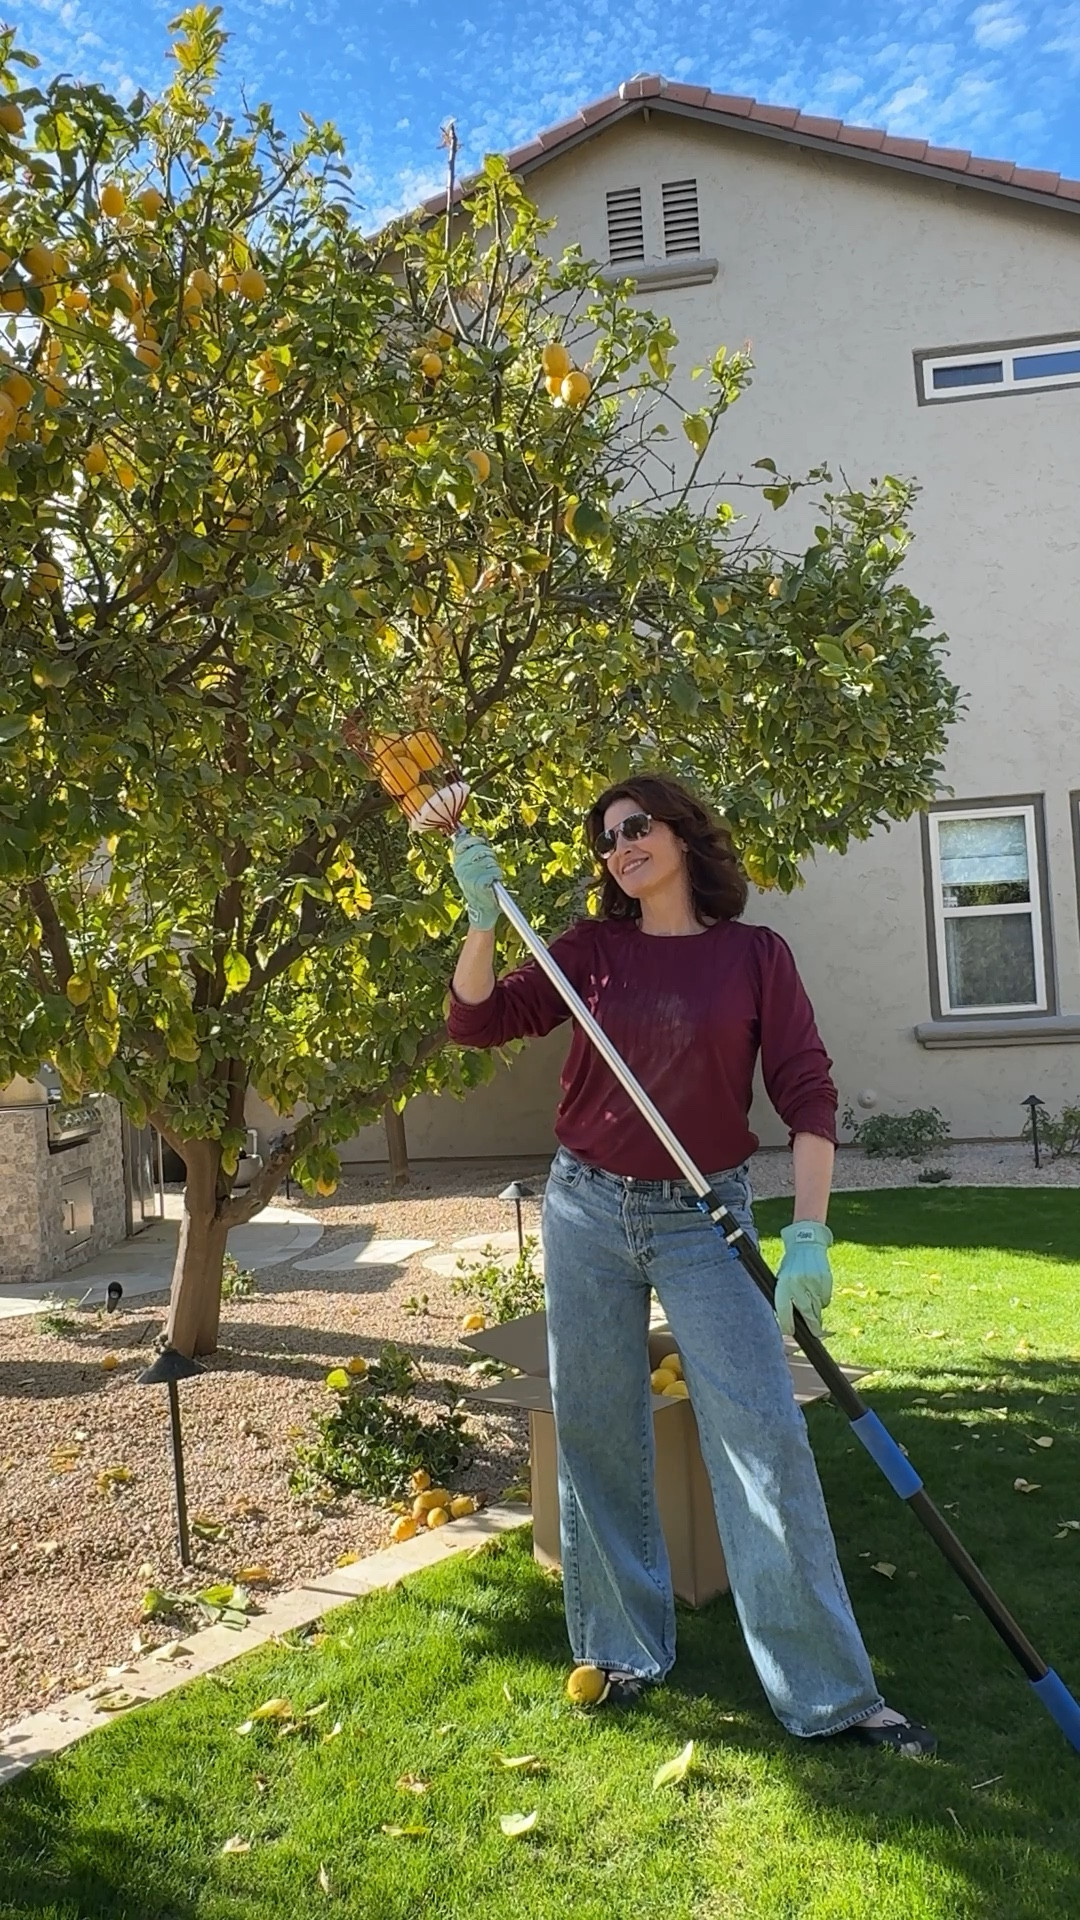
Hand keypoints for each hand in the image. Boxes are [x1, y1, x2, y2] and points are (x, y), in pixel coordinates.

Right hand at [450, 828, 503, 930]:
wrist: (481, 909)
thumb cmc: (480, 886)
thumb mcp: (474, 867)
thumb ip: (476, 850)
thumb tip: (481, 834)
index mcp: (457, 862)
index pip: (462, 842)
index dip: (474, 839)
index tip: (481, 842)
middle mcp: (461, 868)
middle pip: (480, 848)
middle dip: (489, 856)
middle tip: (488, 867)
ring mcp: (469, 876)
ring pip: (489, 860)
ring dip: (494, 867)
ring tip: (490, 876)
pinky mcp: (478, 883)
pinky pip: (494, 871)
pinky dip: (497, 875)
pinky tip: (493, 882)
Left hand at [775, 1221, 833, 1337]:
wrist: (806, 1244)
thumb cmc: (791, 1266)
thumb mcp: (782, 1279)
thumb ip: (785, 1298)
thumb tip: (789, 1322)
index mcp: (783, 1284)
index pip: (784, 1310)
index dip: (788, 1324)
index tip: (792, 1332)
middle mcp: (798, 1283)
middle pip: (807, 1313)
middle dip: (812, 1326)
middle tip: (815, 1334)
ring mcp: (813, 1281)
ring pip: (818, 1308)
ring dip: (817, 1314)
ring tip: (816, 1315)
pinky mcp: (825, 1279)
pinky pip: (826, 1299)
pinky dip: (823, 1300)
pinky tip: (818, 1291)